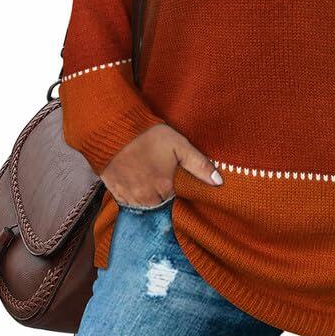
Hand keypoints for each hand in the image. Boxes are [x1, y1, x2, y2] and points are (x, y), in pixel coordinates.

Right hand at [100, 123, 222, 207]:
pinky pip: (128, 203)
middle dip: (161, 194)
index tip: (172, 179)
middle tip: (159, 176)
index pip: (175, 200)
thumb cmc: (149, 136)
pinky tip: (135, 180)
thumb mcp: (179, 145)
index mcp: (164, 187)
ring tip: (148, 177)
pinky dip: (133, 196)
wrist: (114, 129)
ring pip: (144, 206)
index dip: (175, 189)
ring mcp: (129, 197)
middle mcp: (147, 197)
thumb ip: (200, 165)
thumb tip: (219, 182)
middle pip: (159, 205)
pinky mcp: (115, 193)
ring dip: (148, 197)